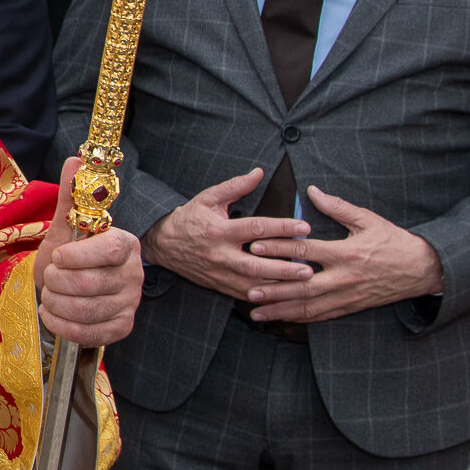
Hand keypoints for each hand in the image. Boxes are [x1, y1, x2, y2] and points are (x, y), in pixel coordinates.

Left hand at [34, 157, 144, 345]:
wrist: (66, 289)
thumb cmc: (67, 257)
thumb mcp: (65, 228)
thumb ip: (72, 197)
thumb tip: (76, 160)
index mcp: (125, 245)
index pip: (108, 251)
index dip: (77, 257)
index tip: (57, 256)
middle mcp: (134, 275)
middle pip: (89, 284)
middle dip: (56, 281)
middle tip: (49, 275)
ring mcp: (129, 303)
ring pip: (86, 310)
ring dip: (55, 302)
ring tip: (49, 293)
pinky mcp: (121, 328)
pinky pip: (89, 333)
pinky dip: (61, 324)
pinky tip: (53, 313)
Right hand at [140, 167, 312, 302]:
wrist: (161, 244)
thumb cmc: (189, 219)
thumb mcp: (208, 198)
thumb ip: (235, 186)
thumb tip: (258, 172)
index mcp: (219, 230)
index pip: (255, 228)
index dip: (281, 227)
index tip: (304, 227)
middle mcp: (219, 254)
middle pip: (255, 264)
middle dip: (284, 268)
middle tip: (308, 268)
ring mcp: (219, 273)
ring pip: (252, 284)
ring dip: (278, 286)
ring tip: (301, 284)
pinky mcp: (219, 285)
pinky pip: (244, 295)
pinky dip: (265, 297)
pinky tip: (283, 295)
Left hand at [241, 185, 443, 322]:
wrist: (423, 269)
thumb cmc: (393, 241)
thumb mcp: (368, 220)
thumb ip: (338, 207)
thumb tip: (312, 190)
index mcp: (346, 253)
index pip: (305, 251)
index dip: (278, 248)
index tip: (255, 246)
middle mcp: (344, 278)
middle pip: (302, 285)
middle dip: (274, 288)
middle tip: (247, 288)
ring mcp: (347, 295)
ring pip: (309, 306)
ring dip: (281, 309)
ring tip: (256, 310)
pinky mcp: (351, 307)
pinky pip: (322, 315)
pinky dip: (300, 318)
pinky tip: (281, 318)